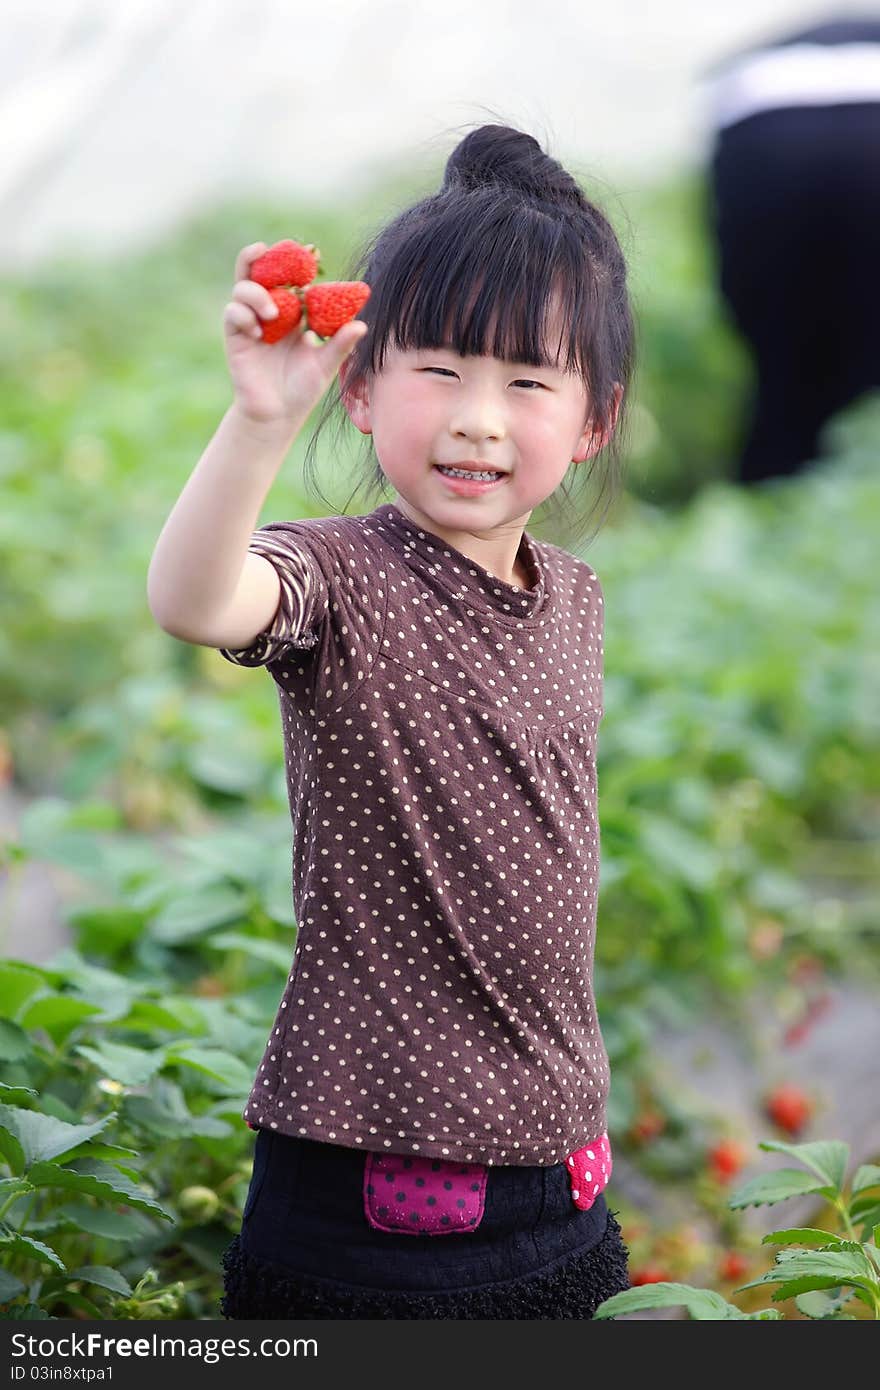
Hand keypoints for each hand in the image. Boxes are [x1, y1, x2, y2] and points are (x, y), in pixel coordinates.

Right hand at [222, 241, 367, 427]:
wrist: (278, 416)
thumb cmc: (302, 390)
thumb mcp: (325, 365)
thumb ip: (340, 344)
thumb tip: (362, 325)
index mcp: (293, 315)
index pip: (292, 280)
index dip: (298, 263)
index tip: (311, 251)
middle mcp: (269, 313)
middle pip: (257, 272)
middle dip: (259, 257)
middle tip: (268, 248)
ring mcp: (249, 323)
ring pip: (243, 288)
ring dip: (257, 293)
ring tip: (273, 312)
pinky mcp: (235, 338)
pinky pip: (232, 313)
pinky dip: (243, 314)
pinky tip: (258, 331)